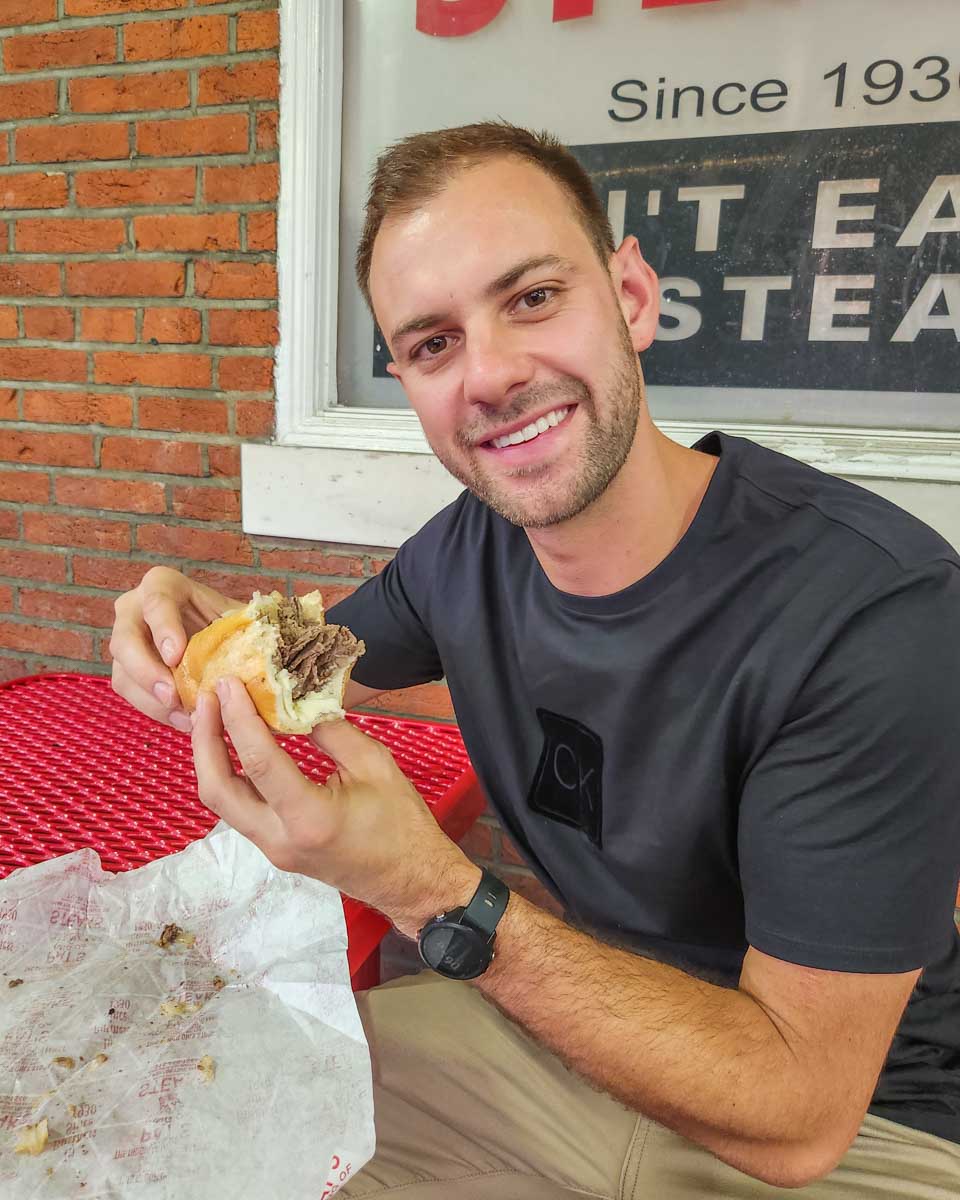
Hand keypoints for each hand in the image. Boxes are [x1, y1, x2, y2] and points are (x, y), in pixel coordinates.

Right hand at [109, 566, 241, 731]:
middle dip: (146, 670)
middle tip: (172, 695)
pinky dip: (157, 710)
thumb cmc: (228, 622)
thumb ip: (246, 626)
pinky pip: (133, 694)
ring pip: (123, 673)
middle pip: (124, 640)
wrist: (220, 637)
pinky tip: (184, 719)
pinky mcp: (128, 671)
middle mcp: (135, 610)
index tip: (176, 656)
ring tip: (185, 715)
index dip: (163, 628)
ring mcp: (127, 642)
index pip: (155, 602)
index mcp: (162, 586)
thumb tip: (262, 649)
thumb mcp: (239, 617)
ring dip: (151, 698)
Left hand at [190, 676, 480, 934]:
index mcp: (309, 817)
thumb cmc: (402, 823)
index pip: (259, 762)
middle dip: (204, 739)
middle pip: (217, 789)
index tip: (227, 683)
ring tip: (213, 715)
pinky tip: (234, 745)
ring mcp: (272, 849)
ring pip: (221, 802)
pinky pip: (238, 808)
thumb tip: (294, 699)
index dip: (238, 717)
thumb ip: (329, 731)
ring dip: (210, 757)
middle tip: (206, 698)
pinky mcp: (274, 848)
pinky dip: (229, 773)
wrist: (410, 881)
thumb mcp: (373, 763)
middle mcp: (280, 838)